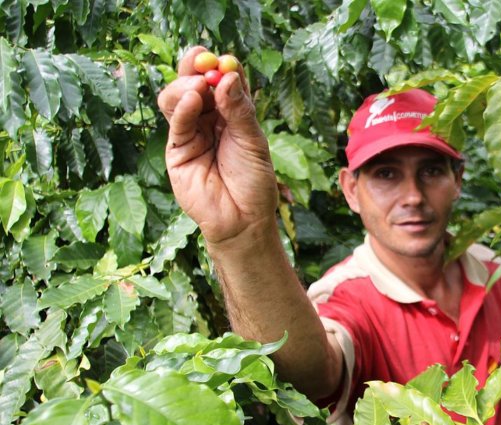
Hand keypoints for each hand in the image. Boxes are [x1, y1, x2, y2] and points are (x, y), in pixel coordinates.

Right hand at [157, 46, 277, 244]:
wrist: (243, 219)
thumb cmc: (254, 182)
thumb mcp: (253, 142)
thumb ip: (239, 110)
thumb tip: (227, 76)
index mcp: (231, 113)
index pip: (222, 81)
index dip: (220, 67)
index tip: (223, 58)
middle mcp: (209, 119)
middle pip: (195, 83)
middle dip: (195, 67)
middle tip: (201, 58)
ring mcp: (191, 133)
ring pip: (177, 98)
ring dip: (185, 85)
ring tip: (199, 86)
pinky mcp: (177, 150)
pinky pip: (176, 123)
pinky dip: (182, 107)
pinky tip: (193, 99)